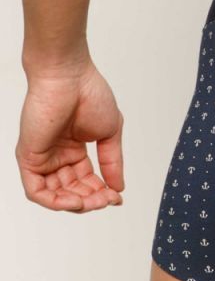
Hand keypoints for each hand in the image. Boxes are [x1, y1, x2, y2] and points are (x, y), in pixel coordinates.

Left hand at [16, 60, 124, 211]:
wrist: (69, 76)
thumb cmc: (88, 94)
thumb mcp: (109, 133)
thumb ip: (112, 162)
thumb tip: (118, 187)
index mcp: (74, 149)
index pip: (87, 180)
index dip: (102, 192)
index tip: (117, 197)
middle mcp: (57, 156)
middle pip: (72, 191)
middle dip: (92, 200)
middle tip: (108, 199)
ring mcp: (42, 158)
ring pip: (55, 196)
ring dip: (76, 204)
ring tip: (94, 200)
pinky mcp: (28, 158)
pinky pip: (37, 191)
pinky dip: (55, 201)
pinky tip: (75, 201)